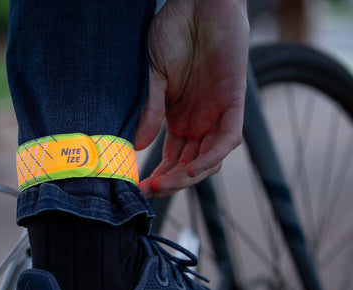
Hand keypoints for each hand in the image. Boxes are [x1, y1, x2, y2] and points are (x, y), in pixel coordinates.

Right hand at [135, 0, 248, 197]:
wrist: (197, 2)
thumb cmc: (174, 33)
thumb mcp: (154, 78)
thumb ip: (149, 113)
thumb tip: (136, 148)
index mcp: (179, 120)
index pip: (171, 159)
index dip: (158, 176)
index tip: (140, 188)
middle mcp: (199, 123)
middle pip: (189, 166)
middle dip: (171, 182)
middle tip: (151, 191)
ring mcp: (216, 115)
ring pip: (209, 160)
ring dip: (188, 176)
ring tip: (164, 183)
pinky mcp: (233, 104)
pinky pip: (227, 140)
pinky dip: (211, 157)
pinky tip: (191, 168)